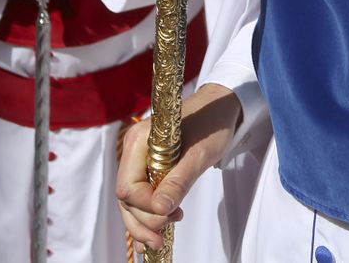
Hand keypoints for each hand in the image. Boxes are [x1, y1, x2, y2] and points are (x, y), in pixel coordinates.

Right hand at [117, 84, 242, 250]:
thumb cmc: (212, 124)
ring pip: (131, 201)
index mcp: (140, 141)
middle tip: (164, 236)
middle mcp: (134, 151)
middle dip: (143, 221)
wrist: (221, 107)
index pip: (128, 186)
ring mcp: (140, 160)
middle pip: (126, 198)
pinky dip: (145, 217)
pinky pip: (141, 196)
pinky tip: (151, 237)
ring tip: (160, 241)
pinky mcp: (150, 168)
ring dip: (144, 223)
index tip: (171, 214)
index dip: (145, 207)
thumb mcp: (199, 155)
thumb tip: (160, 209)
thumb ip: (178, 181)